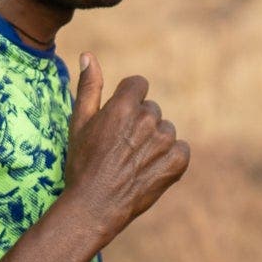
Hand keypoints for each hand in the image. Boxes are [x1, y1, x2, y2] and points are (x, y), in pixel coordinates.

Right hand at [63, 54, 188, 240]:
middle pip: (151, 109)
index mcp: (124, 106)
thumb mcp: (79, 123)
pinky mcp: (178, 162)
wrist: (95, 205)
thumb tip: (88, 55)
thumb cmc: (82, 164)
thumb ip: (88, 87)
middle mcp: (148, 120)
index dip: (128, 100)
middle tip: (121, 148)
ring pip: (166, 130)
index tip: (119, 120)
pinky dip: (170, 158)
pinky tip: (150, 170)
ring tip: (133, 161)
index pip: (139, 84)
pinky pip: (181, 149)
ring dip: (155, 141)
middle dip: (139, 123)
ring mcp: (165, 142)